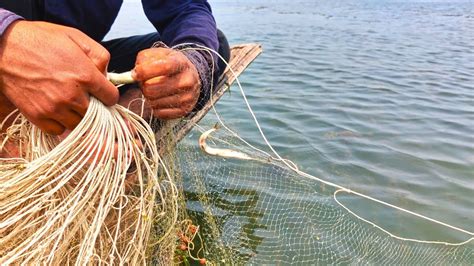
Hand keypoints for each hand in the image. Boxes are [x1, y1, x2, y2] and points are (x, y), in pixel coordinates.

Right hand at [0, 21, 117, 134]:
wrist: (4, 48)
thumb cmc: (41, 40)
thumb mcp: (75, 37)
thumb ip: (99, 55)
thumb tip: (107, 75)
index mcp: (85, 75)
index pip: (111, 97)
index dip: (108, 94)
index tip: (102, 91)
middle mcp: (72, 95)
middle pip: (97, 113)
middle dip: (94, 104)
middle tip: (82, 94)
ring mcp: (55, 108)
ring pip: (79, 123)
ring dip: (77, 114)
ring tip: (67, 99)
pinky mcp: (38, 116)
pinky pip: (59, 130)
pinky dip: (59, 122)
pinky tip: (55, 108)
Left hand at [133, 48, 200, 118]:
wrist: (191, 77)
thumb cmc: (171, 65)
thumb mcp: (159, 54)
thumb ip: (144, 59)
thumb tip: (135, 74)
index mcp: (181, 63)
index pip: (163, 67)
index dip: (145, 71)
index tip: (136, 74)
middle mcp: (187, 80)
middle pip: (152, 88)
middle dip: (144, 86)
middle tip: (146, 83)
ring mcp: (187, 97)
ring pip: (153, 102)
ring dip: (149, 97)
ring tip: (154, 91)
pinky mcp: (184, 110)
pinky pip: (159, 113)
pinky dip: (155, 107)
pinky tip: (159, 99)